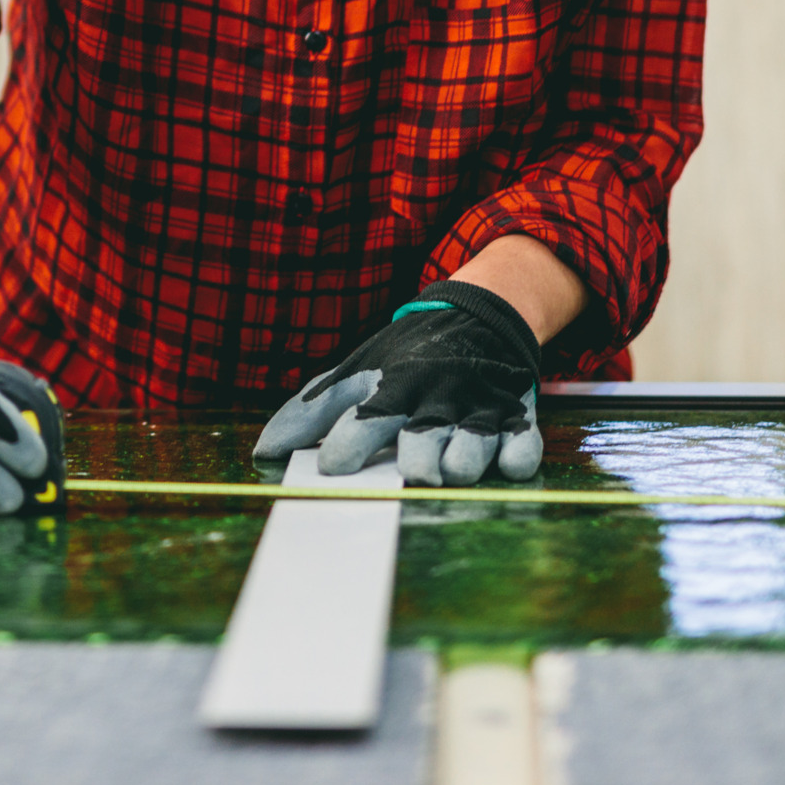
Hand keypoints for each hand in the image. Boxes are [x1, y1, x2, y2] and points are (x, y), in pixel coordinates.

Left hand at [253, 279, 544, 485]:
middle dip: (414, 464)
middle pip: (421, 447)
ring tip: (449, 468)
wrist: (477, 315)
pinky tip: (504, 461)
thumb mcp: (355, 373)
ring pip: (471, 453)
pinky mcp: (516, 418)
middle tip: (409, 469)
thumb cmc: (404, 356)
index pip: (364, 422)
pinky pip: (521, 450)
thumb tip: (263, 452)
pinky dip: (515, 459)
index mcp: (392, 389)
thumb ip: (310, 412)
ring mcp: (477, 410)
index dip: (347, 447)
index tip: (331, 467)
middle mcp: (434, 401)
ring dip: (461, 465)